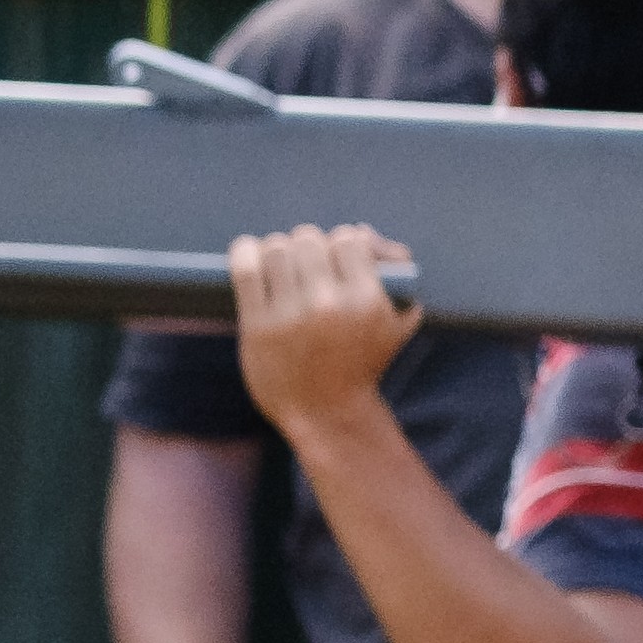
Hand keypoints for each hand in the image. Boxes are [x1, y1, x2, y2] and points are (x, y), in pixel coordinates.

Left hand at [226, 226, 421, 437]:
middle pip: (309, 240)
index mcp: (368, 301)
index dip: (342, 243)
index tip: (336, 257)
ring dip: (279, 251)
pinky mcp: (257, 325)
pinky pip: (246, 270)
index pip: (349, 239)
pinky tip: (248, 250)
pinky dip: (245, 251)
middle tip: (307, 263)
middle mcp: (329, 305)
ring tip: (282, 265)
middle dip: (308, 247)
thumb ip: (396, 272)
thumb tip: (363, 231)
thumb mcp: (397, 321)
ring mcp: (291, 315)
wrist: (326, 412)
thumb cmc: (364, 361)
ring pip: (277, 250)